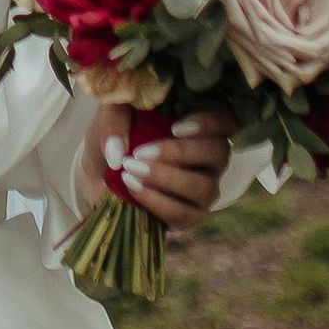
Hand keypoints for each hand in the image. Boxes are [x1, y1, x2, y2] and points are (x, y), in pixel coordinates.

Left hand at [82, 102, 232, 235]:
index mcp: (199, 122)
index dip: (211, 123)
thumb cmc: (116, 133)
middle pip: (218, 152)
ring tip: (131, 171)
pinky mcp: (190, 214)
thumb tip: (117, 152)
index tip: (176, 127)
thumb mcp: (110, 114)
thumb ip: (114, 119)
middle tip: (140, 153)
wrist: (101, 171)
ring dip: (166, 179)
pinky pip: (185, 214)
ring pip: (204, 187)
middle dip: (179, 153)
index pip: (227, 119)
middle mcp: (210, 154)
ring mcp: (204, 186)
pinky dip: (157, 202)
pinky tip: (133, 188)